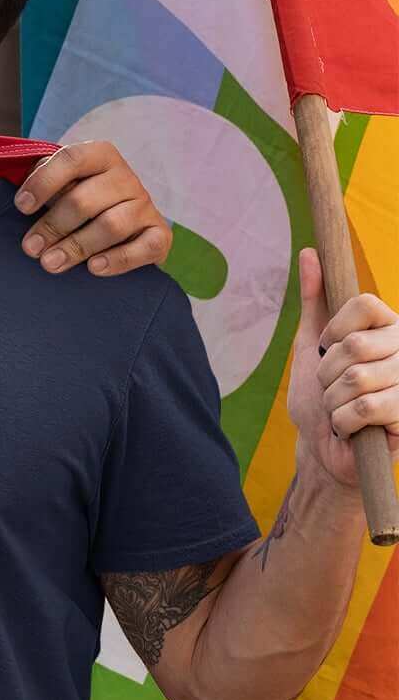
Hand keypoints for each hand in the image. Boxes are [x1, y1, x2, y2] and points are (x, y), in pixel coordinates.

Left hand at [13, 141, 171, 276]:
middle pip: (86, 199)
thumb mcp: (54, 186)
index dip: (43, 183)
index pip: (70, 159)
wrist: (120, 224)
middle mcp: (125, 177)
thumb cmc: (72, 203)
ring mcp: (145, 205)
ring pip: (112, 224)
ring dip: (77, 246)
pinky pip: (147, 246)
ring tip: (50, 264)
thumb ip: (32, 180)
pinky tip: (93, 269)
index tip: (18, 208)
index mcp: (99, 155)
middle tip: (29, 249)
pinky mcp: (160, 235)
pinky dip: (120, 259)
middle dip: (52, 226)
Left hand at [289, 247, 398, 487]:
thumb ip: (314, 298)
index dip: (335, 329)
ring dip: (333, 400)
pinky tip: (352, 428)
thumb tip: (309, 252)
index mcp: (388, 329)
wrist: (323, 447)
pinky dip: (344, 421)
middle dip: (327, 373)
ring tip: (341, 409)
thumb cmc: (319, 394)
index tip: (327, 348)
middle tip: (332, 389)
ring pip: (356, 378)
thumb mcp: (310, 343)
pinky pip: (366, 408)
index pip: (365, 304)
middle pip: (354, 344)